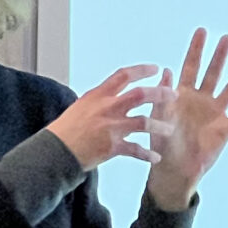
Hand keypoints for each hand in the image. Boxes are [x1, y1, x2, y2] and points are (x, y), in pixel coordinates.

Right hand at [48, 65, 166, 169]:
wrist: (54, 152)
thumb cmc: (65, 130)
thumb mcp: (81, 106)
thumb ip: (99, 100)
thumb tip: (110, 94)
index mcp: (98, 95)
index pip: (124, 75)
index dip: (142, 70)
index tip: (156, 68)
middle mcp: (107, 108)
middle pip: (141, 94)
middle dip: (160, 93)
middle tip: (173, 95)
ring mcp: (111, 127)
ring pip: (144, 122)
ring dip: (160, 126)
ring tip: (170, 129)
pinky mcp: (112, 147)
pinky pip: (137, 150)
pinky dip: (148, 155)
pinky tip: (156, 158)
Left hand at [144, 30, 227, 207]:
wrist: (172, 169)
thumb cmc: (162, 143)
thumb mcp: (158, 118)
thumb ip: (163, 96)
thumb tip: (166, 70)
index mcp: (182, 95)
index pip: (190, 66)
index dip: (195, 49)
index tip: (202, 30)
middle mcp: (200, 100)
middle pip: (212, 73)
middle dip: (219, 56)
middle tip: (227, 38)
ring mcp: (214, 114)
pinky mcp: (225, 130)